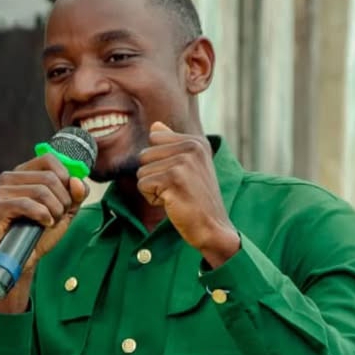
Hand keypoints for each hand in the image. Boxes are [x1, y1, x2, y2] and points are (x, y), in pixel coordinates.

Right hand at [0, 153, 88, 281]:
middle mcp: (9, 177)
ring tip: (50, 222)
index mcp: (24, 172)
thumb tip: (77, 181)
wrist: (31, 256)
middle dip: (62, 201)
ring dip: (54, 211)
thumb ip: (77, 192)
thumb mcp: (67, 208)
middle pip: (49, 178)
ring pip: (41, 191)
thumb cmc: (45, 230)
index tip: (67, 197)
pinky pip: (27, 204)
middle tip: (58, 215)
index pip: (49, 159)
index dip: (65, 178)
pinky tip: (44, 224)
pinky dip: (43, 216)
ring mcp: (0, 191)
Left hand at [137, 122, 239, 266]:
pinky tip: (173, 203)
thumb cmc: (198, 201)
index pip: (154, 138)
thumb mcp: (190, 167)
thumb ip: (172, 145)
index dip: (159, 161)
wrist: (213, 228)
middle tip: (177, 189)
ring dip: (153, 189)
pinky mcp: (173, 179)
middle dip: (154, 176)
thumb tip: (155, 126)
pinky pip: (143, 185)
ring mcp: (183, 162)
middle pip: (144, 155)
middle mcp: (192, 147)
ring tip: (176, 196)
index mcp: (196, 141)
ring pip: (142, 172)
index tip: (179, 177)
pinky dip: (153, 199)